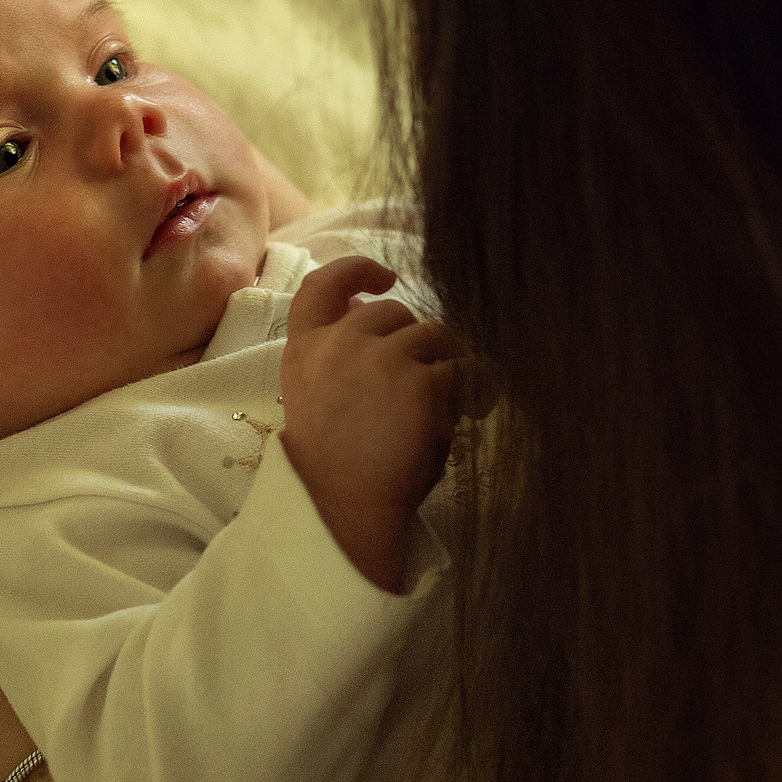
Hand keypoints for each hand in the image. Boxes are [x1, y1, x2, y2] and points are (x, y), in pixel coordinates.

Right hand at [278, 255, 458, 593]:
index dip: (356, 271)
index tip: (383, 278)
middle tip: (420, 387)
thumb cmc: (334, 466)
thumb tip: (364, 305)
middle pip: (396, 314)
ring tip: (442, 409)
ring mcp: (384, 360)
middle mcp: (343, 344)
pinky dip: (475, 390)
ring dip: (445, 367)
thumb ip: (336, 352)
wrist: (343, 510)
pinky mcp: (425, 383)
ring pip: (437, 337)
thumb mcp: (316, 398)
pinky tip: (470, 412)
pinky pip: (467, 369)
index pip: (322, 286)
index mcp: (306, 350)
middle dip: (414, 343)